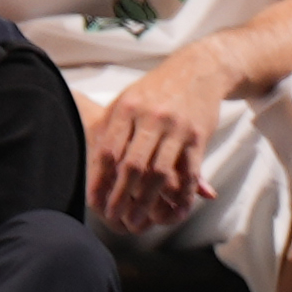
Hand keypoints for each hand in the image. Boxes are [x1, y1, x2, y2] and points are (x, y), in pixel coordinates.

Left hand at [86, 54, 229, 234]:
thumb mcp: (128, 100)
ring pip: (159, 172)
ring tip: (137, 220)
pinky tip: (175, 210)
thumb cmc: (155, 91)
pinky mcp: (198, 136)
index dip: (99, 178)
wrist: (197, 70)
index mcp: (126, 108)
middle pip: (132, 164)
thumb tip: (93, 160)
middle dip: (120, 195)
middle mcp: (150, 118)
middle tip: (113, 217)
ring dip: (147, 201)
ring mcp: (175, 128)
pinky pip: (189, 171)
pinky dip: (182, 194)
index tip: (93, 201)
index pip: (108, 149)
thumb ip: (111, 128)